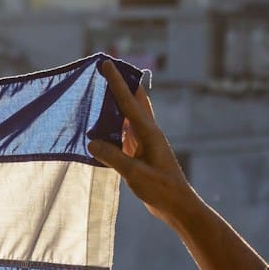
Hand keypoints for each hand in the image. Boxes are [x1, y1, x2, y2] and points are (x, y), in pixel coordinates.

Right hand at [87, 61, 206, 230]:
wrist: (177, 206)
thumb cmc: (160, 190)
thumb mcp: (134, 173)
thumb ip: (113, 156)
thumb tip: (91, 142)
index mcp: (149, 133)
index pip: (129, 102)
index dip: (116, 83)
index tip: (107, 63)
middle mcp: (148, 133)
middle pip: (134, 102)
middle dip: (121, 85)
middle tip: (107, 70)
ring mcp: (145, 143)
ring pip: (129, 116)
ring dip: (117, 104)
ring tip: (101, 93)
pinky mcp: (141, 153)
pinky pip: (124, 133)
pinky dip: (114, 125)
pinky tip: (102, 127)